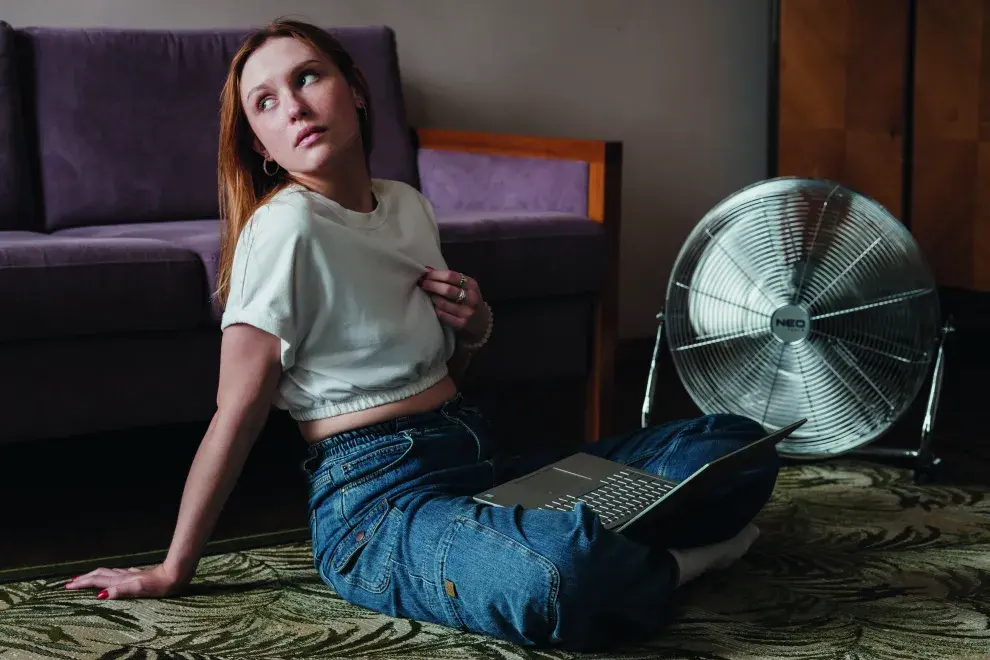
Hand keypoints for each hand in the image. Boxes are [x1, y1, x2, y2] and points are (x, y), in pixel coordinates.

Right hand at [64, 563, 186, 599]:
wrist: (175, 575)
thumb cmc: (159, 585)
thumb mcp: (139, 589)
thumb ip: (120, 590)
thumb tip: (100, 594)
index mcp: (121, 580)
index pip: (97, 580)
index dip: (82, 583)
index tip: (67, 586)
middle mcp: (123, 576)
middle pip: (99, 574)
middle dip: (84, 578)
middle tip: (70, 583)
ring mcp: (130, 575)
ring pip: (107, 573)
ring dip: (94, 575)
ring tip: (85, 578)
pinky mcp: (136, 576)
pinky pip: (116, 574)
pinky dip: (107, 576)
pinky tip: (111, 577)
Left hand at [418, 267, 489, 341]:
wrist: (482, 321)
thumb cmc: (468, 300)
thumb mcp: (464, 287)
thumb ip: (448, 279)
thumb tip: (428, 269)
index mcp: (472, 284)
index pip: (452, 276)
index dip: (436, 274)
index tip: (425, 274)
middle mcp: (471, 297)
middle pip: (447, 289)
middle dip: (432, 285)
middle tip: (422, 283)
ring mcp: (467, 312)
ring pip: (443, 303)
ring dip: (433, 298)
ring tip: (430, 295)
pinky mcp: (461, 323)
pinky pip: (443, 315)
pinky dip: (436, 309)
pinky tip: (435, 307)